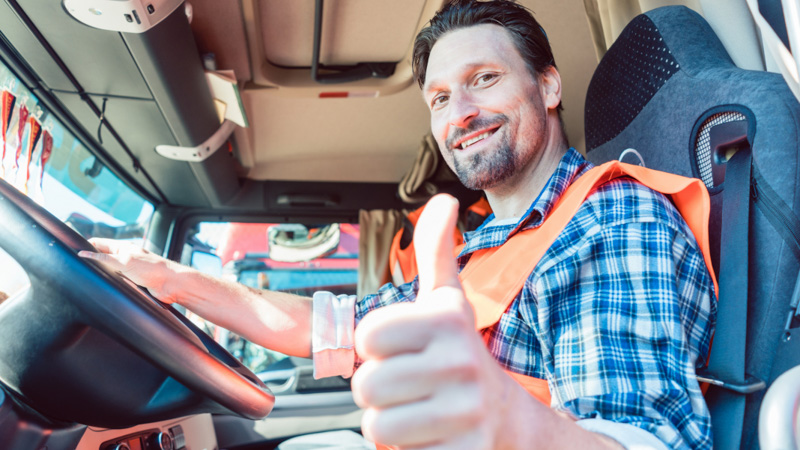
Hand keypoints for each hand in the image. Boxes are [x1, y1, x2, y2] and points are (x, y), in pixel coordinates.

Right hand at [78, 238, 180, 302]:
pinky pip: (116, 281)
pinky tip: (102, 287)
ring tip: (85, 278)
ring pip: (108, 270)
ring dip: (100, 273)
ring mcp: (129, 270)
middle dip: (90, 260)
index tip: (72, 251)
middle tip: (74, 267)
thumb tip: (82, 254)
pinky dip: (109, 282)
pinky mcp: (133, 282)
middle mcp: (125, 257)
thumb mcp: (124, 262)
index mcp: (123, 248)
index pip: (99, 243)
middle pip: (102, 257)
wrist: (172, 284)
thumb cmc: (152, 269)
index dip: (85, 245)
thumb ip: (103, 259)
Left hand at [352, 195, 517, 448]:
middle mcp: (460, 363)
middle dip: (381, 390)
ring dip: (391, 424)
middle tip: (411, 386)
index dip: (375, 348)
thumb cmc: (463, 356)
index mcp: (446, 322)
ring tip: (420, 410)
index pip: (365, 337)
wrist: (508, 419)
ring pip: (377, 427)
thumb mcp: (449, 302)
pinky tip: (434, 436)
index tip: (401, 349)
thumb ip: (436, 253)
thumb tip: (442, 201)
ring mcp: (465, 412)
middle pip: (366, 385)